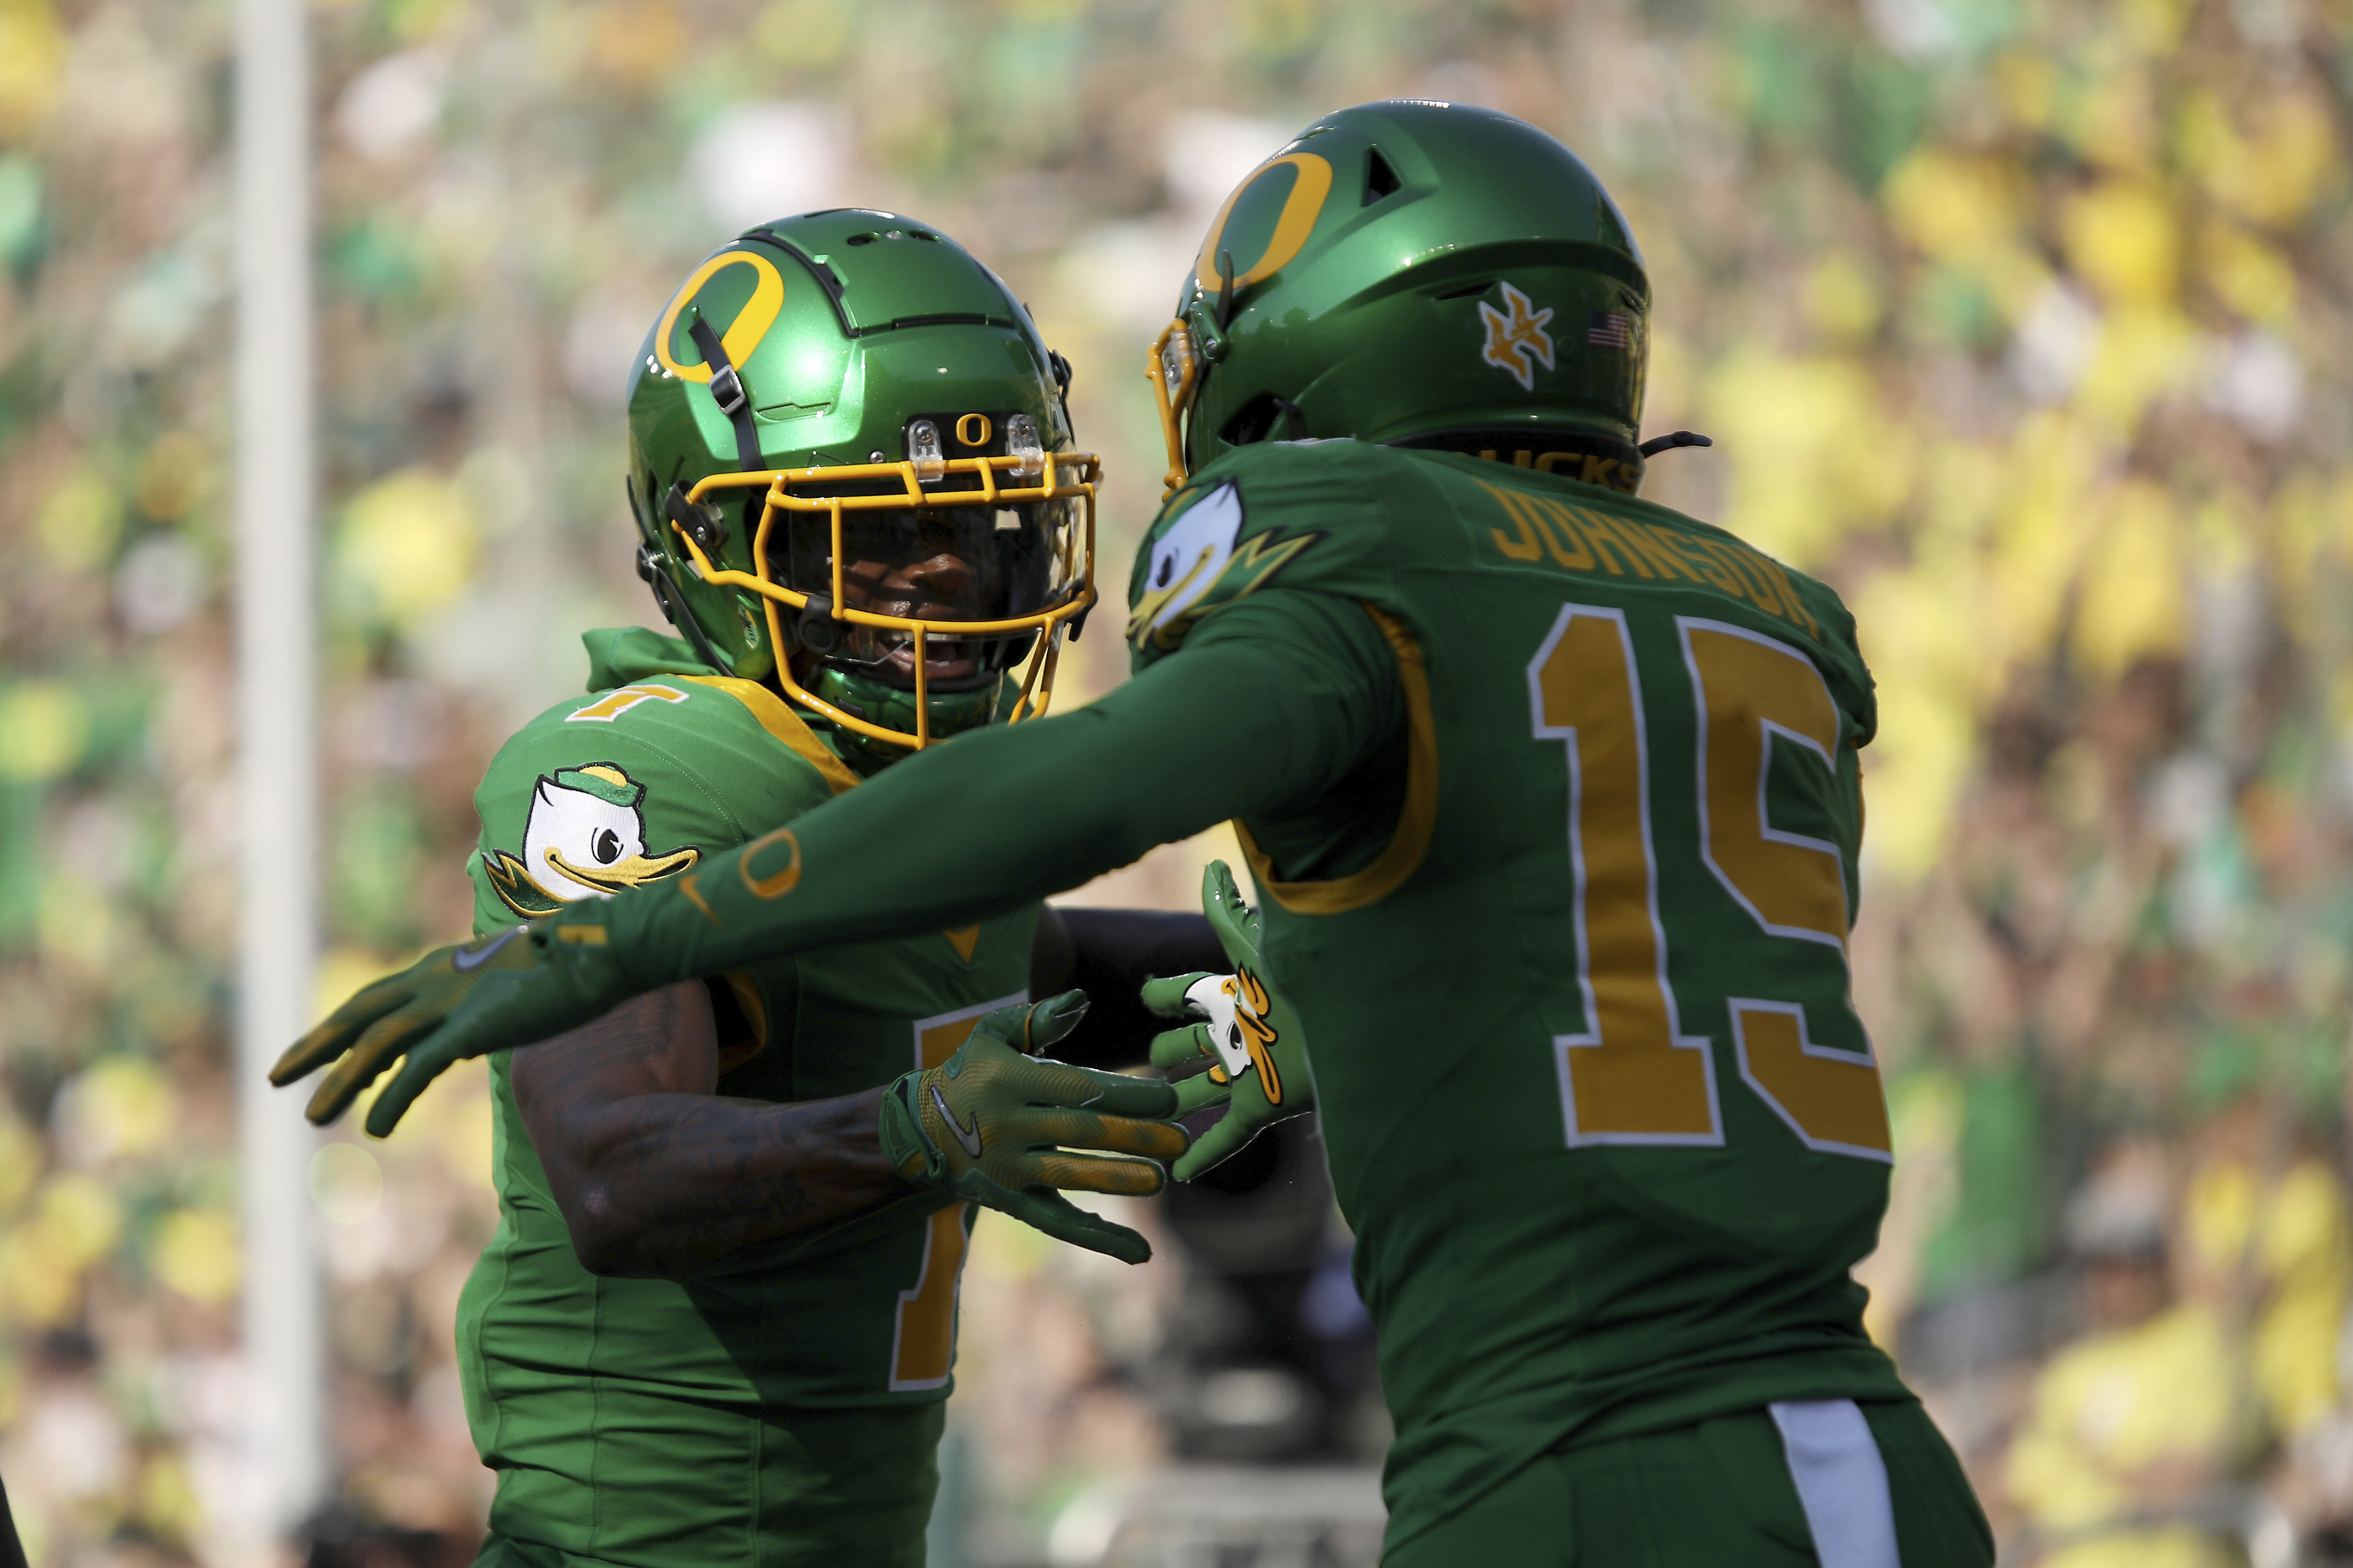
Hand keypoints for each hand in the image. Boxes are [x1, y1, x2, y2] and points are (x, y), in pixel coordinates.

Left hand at [270, 904, 635, 1136]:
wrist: (600, 951)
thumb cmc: (566, 968)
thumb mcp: (508, 985)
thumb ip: (479, 1006)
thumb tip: (468, 1034)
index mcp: (441, 967)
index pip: (375, 1000)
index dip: (340, 1028)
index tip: (315, 1055)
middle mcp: (435, 979)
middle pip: (359, 1014)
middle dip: (315, 1047)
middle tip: (276, 1077)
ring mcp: (452, 1000)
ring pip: (377, 1043)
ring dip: (341, 1082)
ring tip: (314, 1117)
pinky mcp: (473, 1025)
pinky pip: (420, 1067)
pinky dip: (394, 1097)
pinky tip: (378, 1126)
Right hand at [875, 991, 1186, 1264]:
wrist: (920, 1128)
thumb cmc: (971, 1072)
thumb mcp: (993, 1036)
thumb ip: (1039, 1018)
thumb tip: (1081, 999)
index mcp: (1009, 1079)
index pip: (1078, 1088)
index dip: (1127, 1094)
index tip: (1169, 1098)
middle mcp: (1007, 1125)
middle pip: (1082, 1132)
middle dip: (1135, 1137)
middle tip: (1181, 1140)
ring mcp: (1007, 1168)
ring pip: (1071, 1177)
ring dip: (1119, 1180)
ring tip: (1161, 1179)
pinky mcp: (1009, 1203)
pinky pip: (1059, 1222)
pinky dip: (1100, 1238)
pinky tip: (1141, 1251)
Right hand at [1142, 860, 1309, 1179]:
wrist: (1353, 1029)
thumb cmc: (1303, 984)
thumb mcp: (1255, 950)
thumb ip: (1226, 911)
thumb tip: (1212, 866)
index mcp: (1231, 993)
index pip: (1185, 993)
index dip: (1164, 995)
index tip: (1147, 996)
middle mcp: (1236, 1032)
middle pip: (1187, 1043)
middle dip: (1165, 1049)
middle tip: (1152, 1057)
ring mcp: (1247, 1070)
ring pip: (1199, 1088)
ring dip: (1174, 1101)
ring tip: (1147, 1114)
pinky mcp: (1262, 1105)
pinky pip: (1225, 1135)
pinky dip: (1202, 1154)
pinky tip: (1179, 1173)